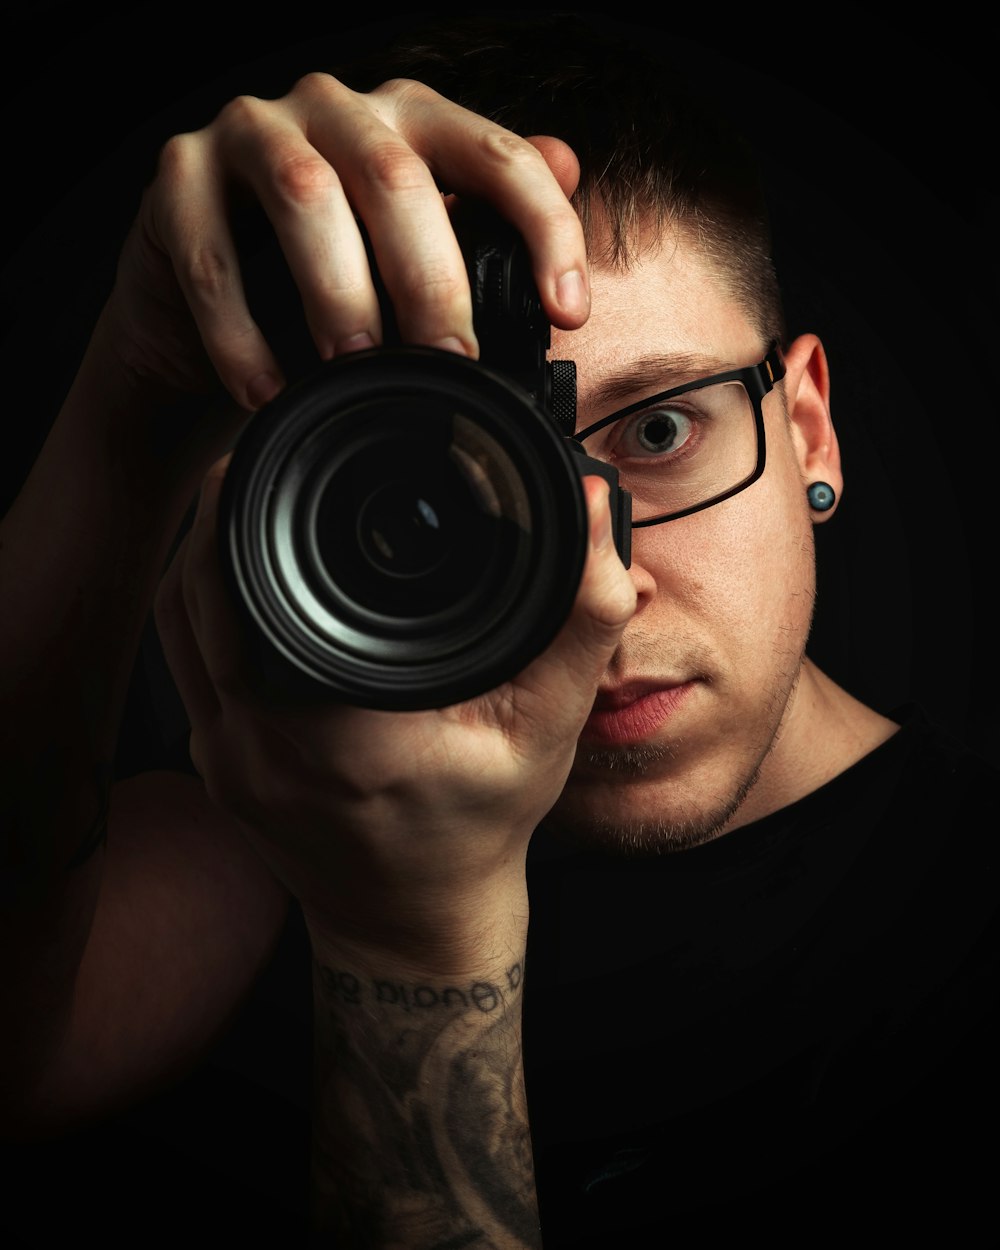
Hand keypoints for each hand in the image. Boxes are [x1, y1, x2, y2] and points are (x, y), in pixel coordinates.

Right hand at [100, 72, 590, 415]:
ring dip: (338, 294)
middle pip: (396, 176)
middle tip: (450, 364)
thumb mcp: (410, 253)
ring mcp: (249, 132)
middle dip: (431, 280)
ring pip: (305, 196)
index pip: (496, 154)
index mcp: (409, 122)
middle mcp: (333, 108)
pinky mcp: (177, 176)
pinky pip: (210, 254)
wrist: (198, 307)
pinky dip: (242, 334)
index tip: (567, 312)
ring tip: (357, 371)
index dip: (543, 229)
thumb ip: (486, 216)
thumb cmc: (320, 279)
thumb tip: (572, 164)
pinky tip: (268, 391)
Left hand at [154, 457, 633, 964]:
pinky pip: (179, 662)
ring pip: (176, 621)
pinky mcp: (212, 764)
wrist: (416, 918)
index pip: (258, 587)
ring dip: (201, 551)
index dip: (252, 504)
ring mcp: (223, 759)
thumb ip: (582, 617)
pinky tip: (231, 572)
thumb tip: (591, 512)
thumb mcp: (549, 723)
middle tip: (264, 454)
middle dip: (224, 509)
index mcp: (343, 734)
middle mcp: (261, 747)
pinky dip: (196, 603)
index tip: (279, 448)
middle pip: (198, 590)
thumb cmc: (483, 824)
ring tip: (246, 501)